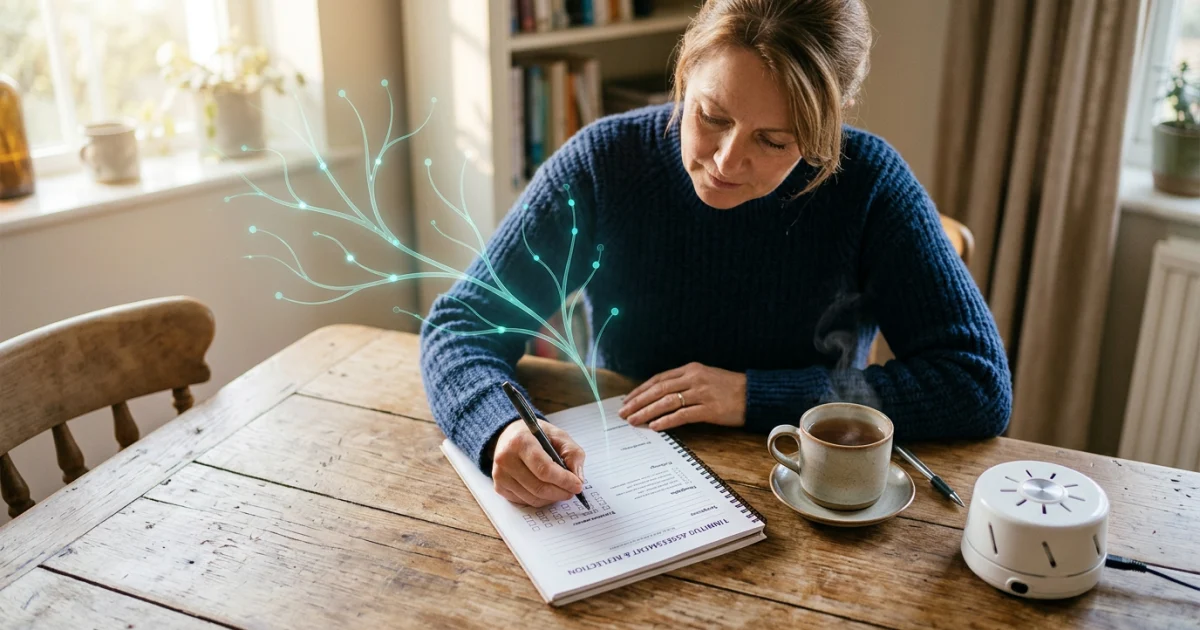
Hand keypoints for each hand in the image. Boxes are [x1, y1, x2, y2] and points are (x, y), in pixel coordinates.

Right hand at [491, 419, 584, 507]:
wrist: (511, 436)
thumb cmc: (536, 436)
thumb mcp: (559, 436)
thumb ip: (573, 454)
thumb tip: (578, 479)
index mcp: (520, 441)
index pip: (544, 468)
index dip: (563, 480)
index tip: (578, 485)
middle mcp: (505, 458)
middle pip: (538, 487)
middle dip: (561, 492)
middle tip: (573, 491)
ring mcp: (500, 475)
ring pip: (532, 498)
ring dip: (552, 498)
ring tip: (561, 490)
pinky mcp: (499, 487)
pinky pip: (524, 501)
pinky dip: (540, 500)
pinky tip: (546, 490)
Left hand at [618, 362, 746, 430]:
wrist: (754, 394)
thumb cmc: (729, 388)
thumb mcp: (706, 378)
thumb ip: (685, 383)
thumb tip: (661, 396)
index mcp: (691, 369)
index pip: (659, 379)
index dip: (641, 390)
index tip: (627, 400)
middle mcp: (694, 378)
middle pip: (658, 389)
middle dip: (638, 401)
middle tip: (623, 413)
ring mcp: (702, 393)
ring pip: (666, 401)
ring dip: (647, 412)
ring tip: (634, 421)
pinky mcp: (710, 408)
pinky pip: (683, 415)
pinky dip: (667, 420)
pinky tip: (655, 426)